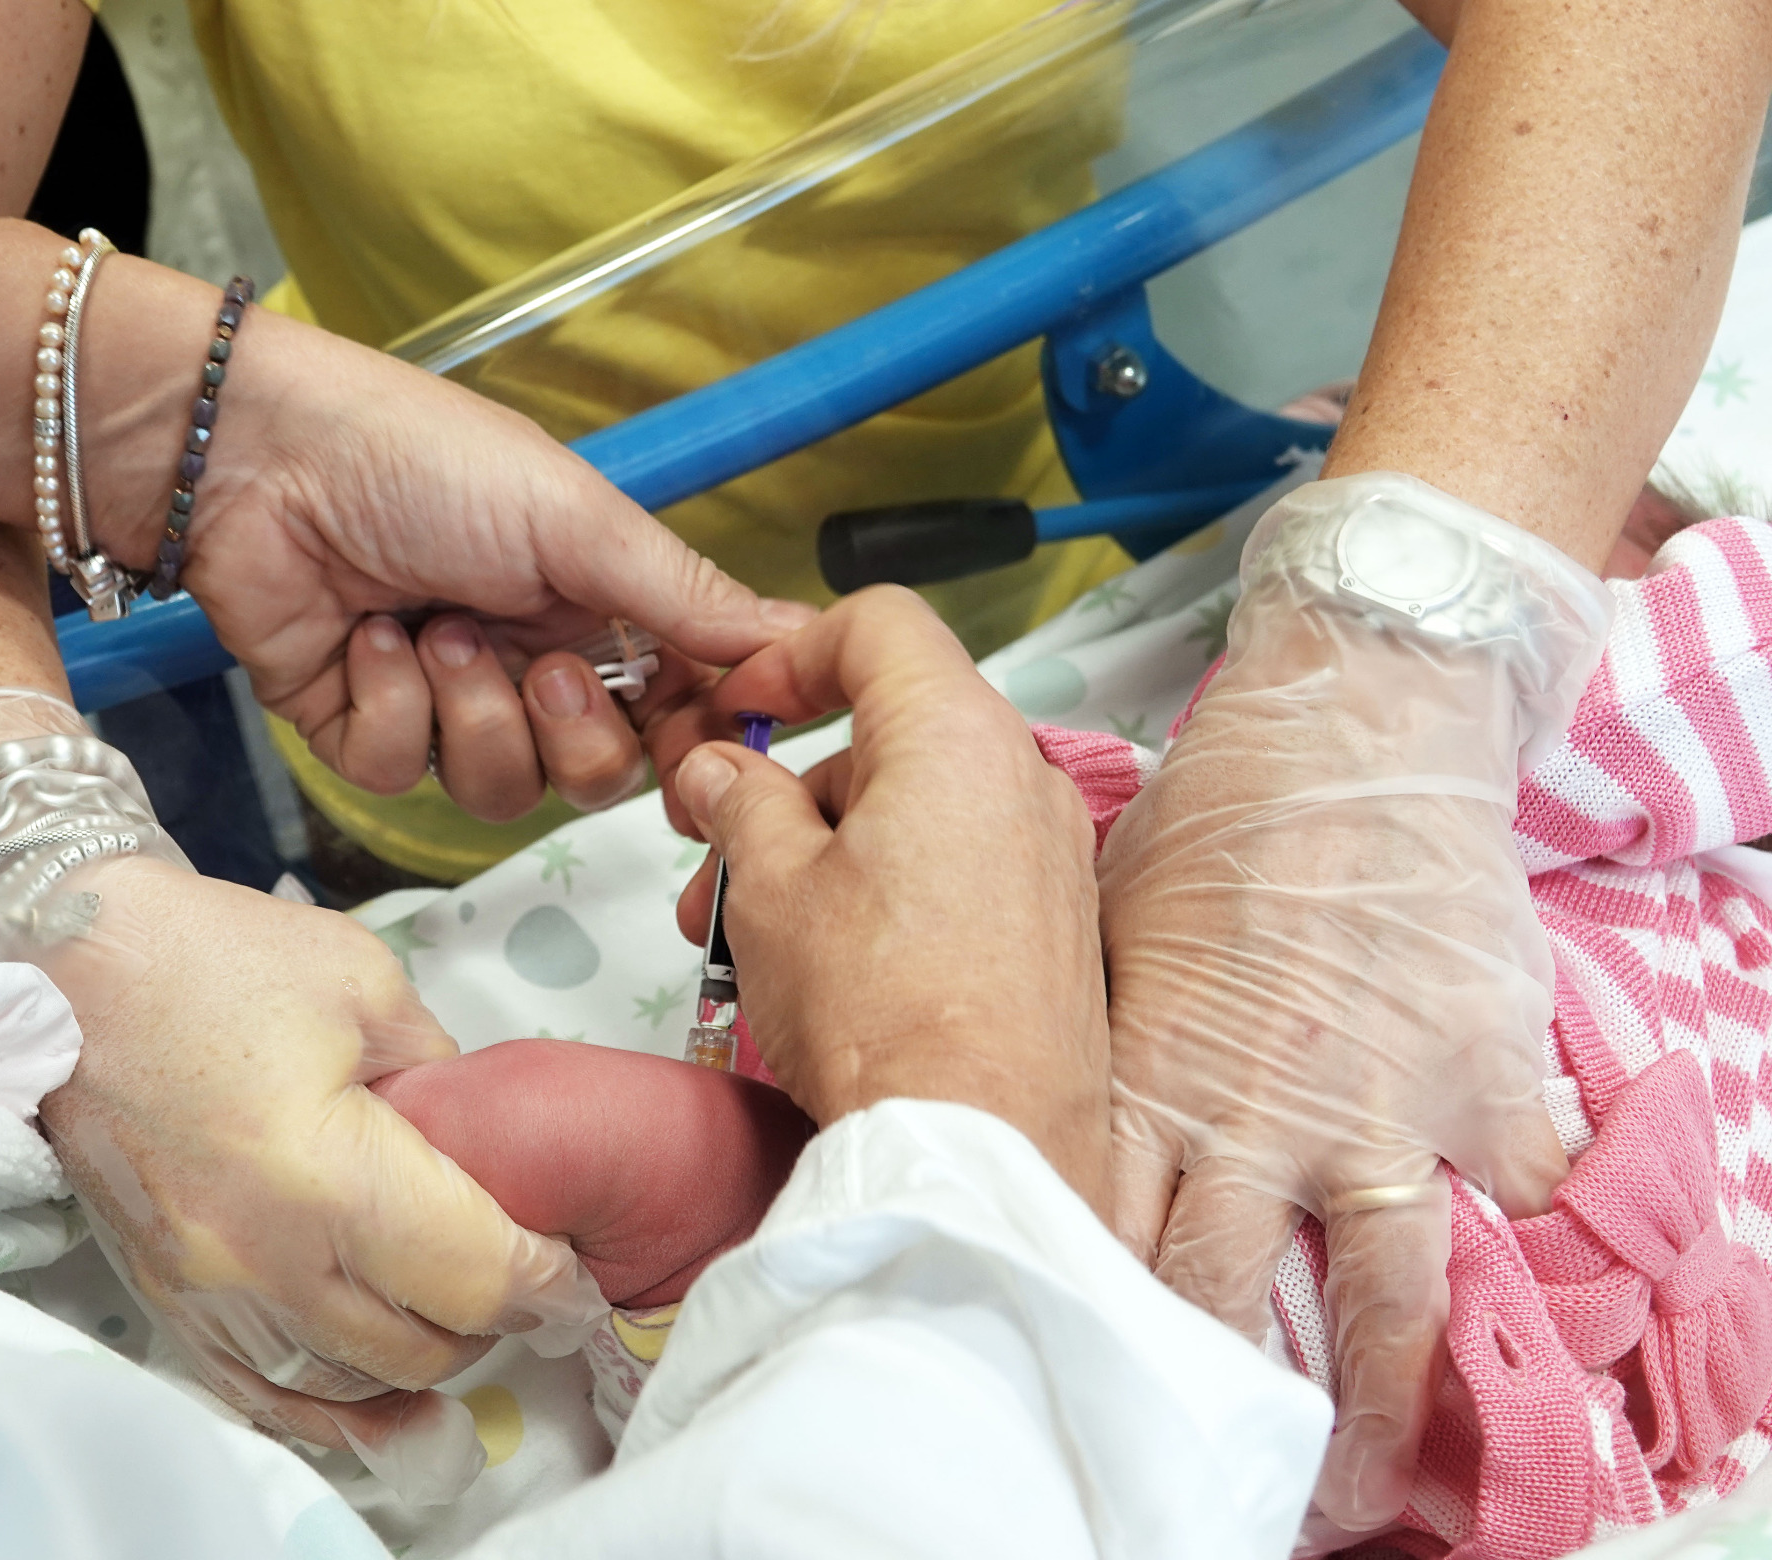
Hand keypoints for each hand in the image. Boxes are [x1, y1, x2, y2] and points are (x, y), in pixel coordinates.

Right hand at [35, 860, 605, 1500]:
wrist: (65, 965)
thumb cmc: (210, 958)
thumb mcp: (366, 986)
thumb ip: (442, 1082)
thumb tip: (481, 1150)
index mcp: (325, 1173)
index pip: (473, 1274)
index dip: (542, 1283)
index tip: (572, 1276)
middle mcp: (261, 1255)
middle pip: (415, 1345)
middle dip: (485, 1321)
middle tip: (519, 1281)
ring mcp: (204, 1287)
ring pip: (342, 1383)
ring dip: (411, 1364)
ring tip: (451, 1322)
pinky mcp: (164, 1293)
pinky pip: (255, 1390)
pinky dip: (323, 1403)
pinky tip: (368, 1397)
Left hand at [77, 259, 812, 819]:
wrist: (259, 457)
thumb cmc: (423, 458)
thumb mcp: (575, 518)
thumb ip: (683, 595)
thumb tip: (802, 635)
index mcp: (593, 606)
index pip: (673, 710)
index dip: (691, 741)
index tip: (705, 746)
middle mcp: (525, 662)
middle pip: (595, 776)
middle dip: (573, 735)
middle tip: (539, 664)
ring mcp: (440, 701)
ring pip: (497, 791)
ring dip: (471, 714)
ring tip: (433, 628)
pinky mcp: (356, 727)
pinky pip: (399, 775)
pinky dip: (389, 706)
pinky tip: (368, 636)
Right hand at [663, 587, 1110, 1207]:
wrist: (981, 1150)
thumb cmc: (884, 1016)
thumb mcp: (770, 888)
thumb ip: (740, 804)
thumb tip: (724, 774)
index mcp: (956, 736)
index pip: (878, 626)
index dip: (791, 651)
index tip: (737, 708)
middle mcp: (1021, 781)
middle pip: (888, 732)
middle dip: (787, 789)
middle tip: (713, 855)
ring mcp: (1050, 859)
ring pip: (914, 813)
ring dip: (820, 855)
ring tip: (744, 942)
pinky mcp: (1056, 931)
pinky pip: (955, 874)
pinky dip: (881, 895)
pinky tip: (820, 970)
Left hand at [1097, 474, 1609, 1533]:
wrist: (1348, 735)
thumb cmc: (1217, 822)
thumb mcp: (1112, 930)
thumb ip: (1101, 1036)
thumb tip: (1053, 1092)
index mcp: (1148, 1082)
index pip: (1097, 1236)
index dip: (1085, 1313)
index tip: (1077, 1367)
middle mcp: (1257, 1123)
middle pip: (1218, 1300)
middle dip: (1205, 1390)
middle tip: (1200, 1449)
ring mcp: (1378, 1118)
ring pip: (1377, 1311)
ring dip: (1373, 1408)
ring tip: (1361, 1482)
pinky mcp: (1480, 1091)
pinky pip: (1513, 1211)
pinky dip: (1521, 1261)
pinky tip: (1516, 1318)